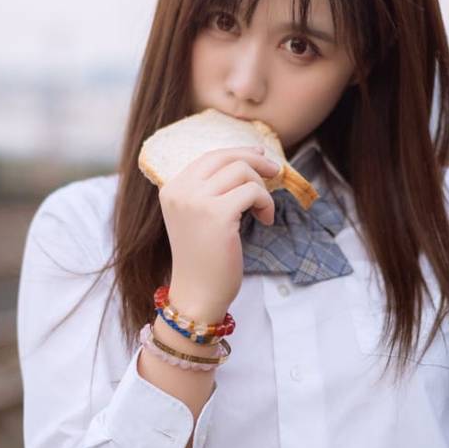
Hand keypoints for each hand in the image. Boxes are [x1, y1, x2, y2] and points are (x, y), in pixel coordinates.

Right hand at [157, 146, 280, 321]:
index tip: (260, 155)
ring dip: (261, 189)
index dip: (238, 153)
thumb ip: (209, 190)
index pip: (209, 157)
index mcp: (172, 189)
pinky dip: (266, 204)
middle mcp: (180, 190)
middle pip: (227, 158)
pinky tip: (265, 221)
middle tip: (276, 171)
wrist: (197, 294)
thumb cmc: (203, 259)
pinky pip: (254, 192)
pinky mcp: (218, 214)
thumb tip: (247, 159)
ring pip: (243, 171)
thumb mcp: (197, 216)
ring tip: (263, 212)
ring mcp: (196, 201)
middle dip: (256, 160)